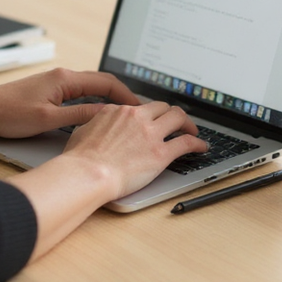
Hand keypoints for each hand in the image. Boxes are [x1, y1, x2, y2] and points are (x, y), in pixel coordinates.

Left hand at [0, 67, 139, 139]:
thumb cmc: (10, 114)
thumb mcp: (49, 119)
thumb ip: (79, 115)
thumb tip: (105, 113)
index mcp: (65, 79)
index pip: (105, 82)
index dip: (125, 95)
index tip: (139, 107)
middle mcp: (63, 76)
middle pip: (101, 81)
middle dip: (122, 94)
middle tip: (138, 110)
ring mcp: (57, 82)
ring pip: (91, 86)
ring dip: (109, 97)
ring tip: (123, 113)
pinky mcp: (51, 90)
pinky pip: (80, 91)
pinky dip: (94, 99)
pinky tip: (99, 112)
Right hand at [63, 100, 207, 199]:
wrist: (88, 173)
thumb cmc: (80, 159)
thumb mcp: (82, 130)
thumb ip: (96, 124)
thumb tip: (98, 124)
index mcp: (118, 111)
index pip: (140, 107)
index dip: (148, 114)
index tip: (152, 120)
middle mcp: (137, 117)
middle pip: (162, 107)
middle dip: (171, 114)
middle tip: (176, 122)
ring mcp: (151, 133)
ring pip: (178, 117)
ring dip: (188, 123)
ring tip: (192, 130)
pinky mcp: (161, 153)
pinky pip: (186, 142)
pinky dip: (197, 143)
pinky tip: (201, 146)